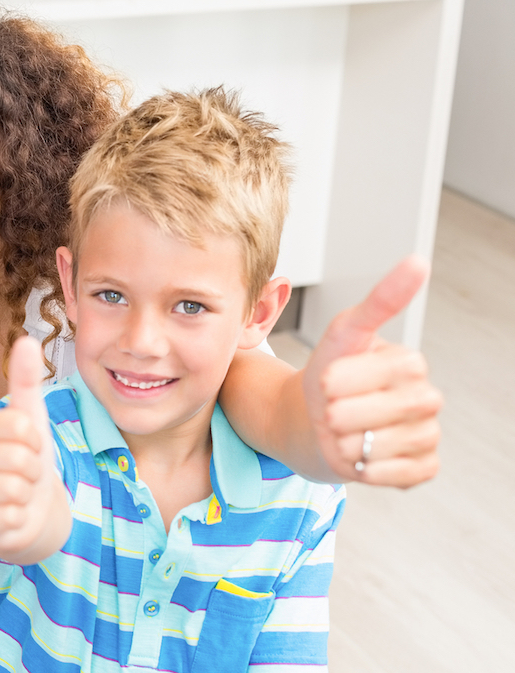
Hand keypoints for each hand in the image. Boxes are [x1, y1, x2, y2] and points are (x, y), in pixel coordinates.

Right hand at [0, 336, 69, 563]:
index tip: (29, 447)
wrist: (30, 510)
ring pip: (15, 488)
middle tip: (24, 476)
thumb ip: (26, 380)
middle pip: (21, 458)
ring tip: (17, 495)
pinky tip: (10, 516)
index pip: (22, 425)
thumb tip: (25, 339)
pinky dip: (19, 518)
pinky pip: (10, 515)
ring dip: (27, 495)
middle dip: (35, 471)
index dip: (37, 440)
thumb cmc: (28, 462)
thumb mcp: (32, 420)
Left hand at [304, 256, 442, 486]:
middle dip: (344, 412)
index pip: (384, 372)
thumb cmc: (327, 375)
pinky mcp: (422, 466)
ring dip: (351, 441)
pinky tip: (357, 456)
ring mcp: (427, 433)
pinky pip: (401, 474)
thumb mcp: (344, 334)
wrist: (309, 421)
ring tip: (340, 432)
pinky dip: (370, 469)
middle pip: (390, 411)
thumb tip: (418, 262)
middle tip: (330, 409)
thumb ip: (380, 301)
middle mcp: (427, 398)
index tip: (325, 380)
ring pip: (391, 444)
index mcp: (411, 363)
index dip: (343, 380)